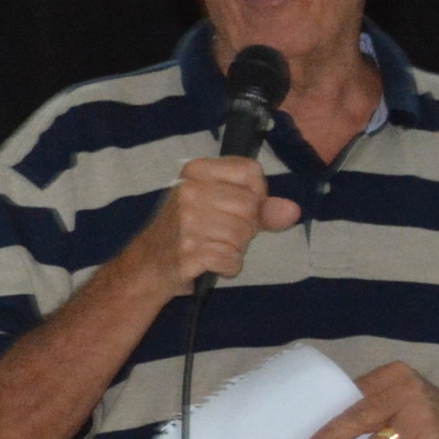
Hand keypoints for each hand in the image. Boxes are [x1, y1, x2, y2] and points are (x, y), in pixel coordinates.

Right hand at [134, 156, 303, 296]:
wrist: (146, 266)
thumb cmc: (185, 232)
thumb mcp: (216, 207)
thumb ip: (259, 207)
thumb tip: (292, 211)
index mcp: (195, 171)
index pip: (250, 172)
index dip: (257, 194)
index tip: (241, 208)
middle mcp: (190, 191)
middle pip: (250, 206)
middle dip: (245, 228)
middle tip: (219, 234)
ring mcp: (187, 221)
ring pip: (242, 235)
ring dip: (235, 249)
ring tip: (212, 248)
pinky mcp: (189, 251)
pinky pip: (231, 259)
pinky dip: (227, 267)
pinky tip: (210, 263)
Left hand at [310, 363, 438, 438]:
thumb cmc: (423, 411)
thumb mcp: (401, 393)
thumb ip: (372, 399)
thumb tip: (324, 418)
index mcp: (394, 376)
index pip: (355, 392)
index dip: (330, 412)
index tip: (307, 428)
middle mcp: (408, 395)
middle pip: (361, 417)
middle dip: (333, 437)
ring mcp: (420, 423)